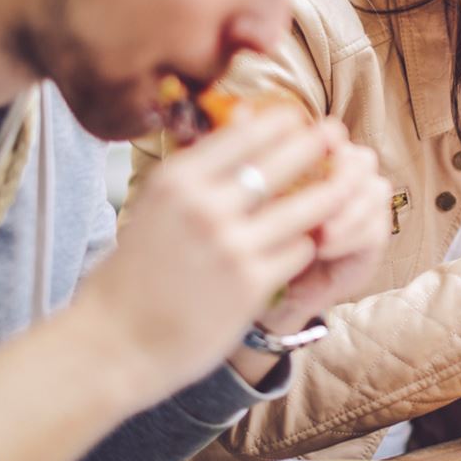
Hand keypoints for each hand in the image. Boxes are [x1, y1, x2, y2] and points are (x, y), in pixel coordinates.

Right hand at [73, 106, 344, 401]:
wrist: (114, 341)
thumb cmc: (134, 272)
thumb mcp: (155, 205)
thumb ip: (199, 170)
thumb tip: (245, 121)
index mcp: (178, 179)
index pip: (247, 133)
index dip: (281, 123)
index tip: (300, 119)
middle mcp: (205, 205)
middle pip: (283, 160)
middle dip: (316, 144)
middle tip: (337, 137)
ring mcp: (231, 245)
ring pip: (305, 207)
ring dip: (328, 194)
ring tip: (345, 184)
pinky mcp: (251, 283)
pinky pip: (299, 250)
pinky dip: (307, 244)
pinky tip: (308, 241)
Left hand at [255, 133, 392, 332]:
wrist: (269, 292)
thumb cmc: (257, 238)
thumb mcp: (249, 199)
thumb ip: (249, 157)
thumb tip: (240, 110)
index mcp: (320, 159)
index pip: (334, 138)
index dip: (325, 141)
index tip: (303, 156)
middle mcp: (348, 178)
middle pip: (362, 160)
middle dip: (343, 173)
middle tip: (319, 189)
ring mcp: (365, 207)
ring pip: (374, 191)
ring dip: (346, 209)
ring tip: (318, 231)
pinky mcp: (373, 238)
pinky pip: (374, 227)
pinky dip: (350, 234)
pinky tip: (322, 245)